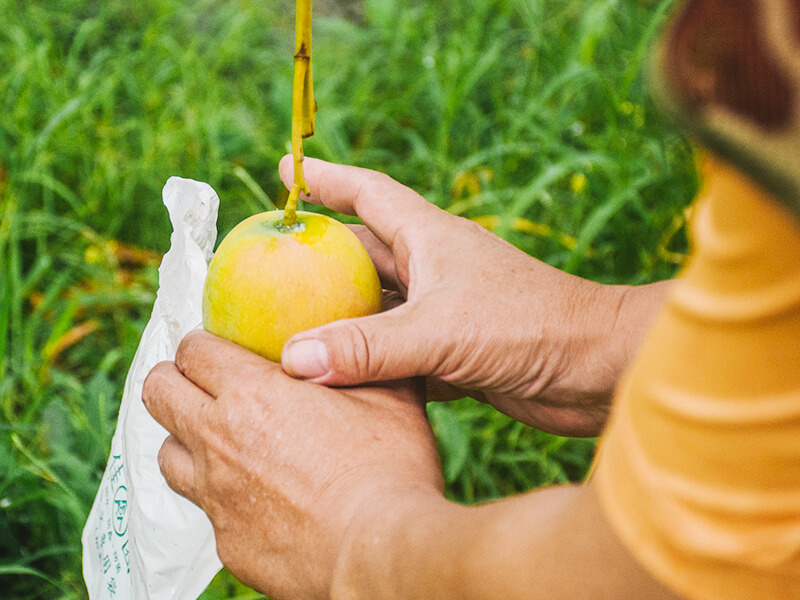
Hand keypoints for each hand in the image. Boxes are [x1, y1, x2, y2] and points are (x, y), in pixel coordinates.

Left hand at [142, 330, 443, 599]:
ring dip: (187, 439)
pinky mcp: (227, 541)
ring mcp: (216, 496)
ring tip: (222, 440)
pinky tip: (257, 495)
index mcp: (252, 394)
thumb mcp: (387, 395)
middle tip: (204, 383)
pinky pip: (205, 507)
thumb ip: (358, 358)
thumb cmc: (388, 468)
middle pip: (158, 393)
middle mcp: (219, 441)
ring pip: (167, 453)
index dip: (201, 343)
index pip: (192, 350)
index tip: (218, 348)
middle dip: (174, 379)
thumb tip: (352, 337)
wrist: (379, 553)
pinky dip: (220, 494)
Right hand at [278, 157, 664, 435]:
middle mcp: (435, 269)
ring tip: (290, 331)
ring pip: (379, 310)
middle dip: (320, 259)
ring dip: (341, 319)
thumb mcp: (441, 331)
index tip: (286, 173)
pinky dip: (369, 366)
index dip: (326, 180)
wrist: (599, 371)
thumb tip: (292, 358)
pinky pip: (398, 355)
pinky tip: (338, 380)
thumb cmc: (530, 328)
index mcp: (431, 238)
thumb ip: (367, 346)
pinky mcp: (456, 353)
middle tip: (270, 268)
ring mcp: (446, 312)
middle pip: (363, 255)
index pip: (368, 194)